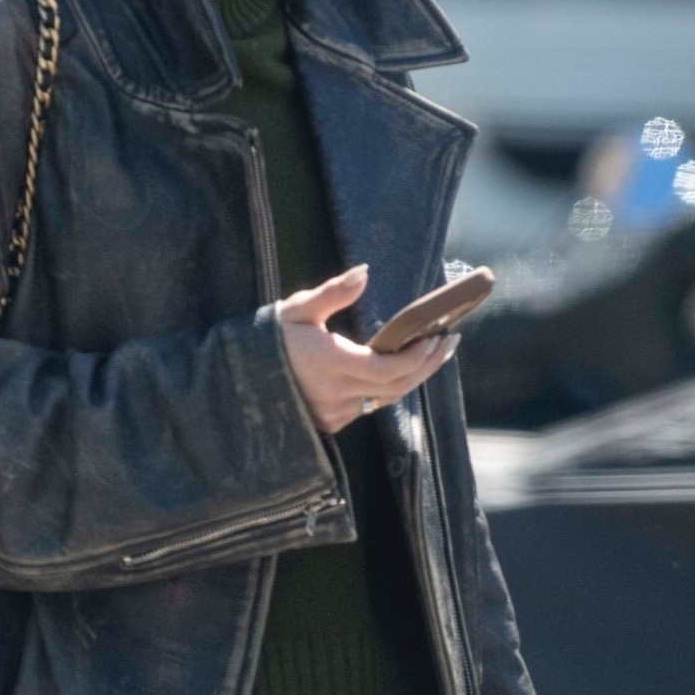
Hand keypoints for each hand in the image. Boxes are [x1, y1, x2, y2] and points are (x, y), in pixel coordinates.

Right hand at [277, 264, 459, 436]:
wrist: (244, 381)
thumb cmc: (272, 339)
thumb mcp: (298, 309)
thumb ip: (333, 292)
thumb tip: (365, 272)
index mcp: (329, 363)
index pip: (386, 369)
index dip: (417, 358)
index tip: (437, 337)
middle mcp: (336, 393)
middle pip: (397, 386)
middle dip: (428, 365)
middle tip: (449, 342)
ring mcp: (335, 412)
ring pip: (388, 399)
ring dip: (415, 377)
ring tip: (436, 353)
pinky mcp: (333, 422)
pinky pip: (371, 407)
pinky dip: (391, 388)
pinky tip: (404, 370)